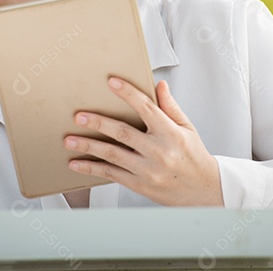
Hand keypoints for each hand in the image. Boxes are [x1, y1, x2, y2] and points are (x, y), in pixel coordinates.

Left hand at [64, 78, 223, 206]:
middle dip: (98, 123)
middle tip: (79, 116)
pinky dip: (92, 168)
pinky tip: (77, 163)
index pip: (146, 108)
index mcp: (170, 133)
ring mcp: (148, 170)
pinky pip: (112, 174)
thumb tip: (159, 85)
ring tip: (69, 139)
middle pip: (123, 133)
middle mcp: (158, 151)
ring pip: (112, 155)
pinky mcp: (140, 185)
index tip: (111, 82)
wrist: (203, 190)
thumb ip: (170, 107)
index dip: (128, 93)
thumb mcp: (187, 128)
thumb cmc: (193, 156)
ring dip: (88, 146)